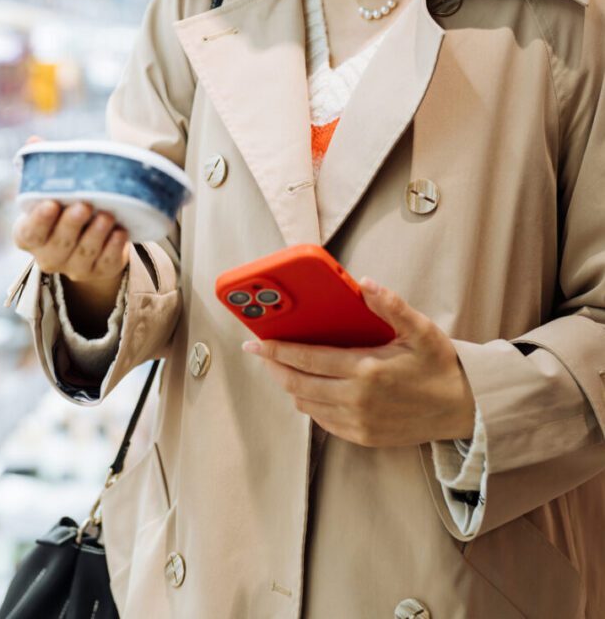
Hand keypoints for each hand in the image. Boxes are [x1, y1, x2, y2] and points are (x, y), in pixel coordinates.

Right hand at [12, 135, 131, 285]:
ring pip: (83, 254)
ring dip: (95, 235)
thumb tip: (33, 142)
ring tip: (106, 216)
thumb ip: (42, 169)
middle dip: (71, 225)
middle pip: (57, 245)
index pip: (29, 233)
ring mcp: (73, 267)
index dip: (39, 221)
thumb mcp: (51, 190)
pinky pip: (106, 263)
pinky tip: (121, 232)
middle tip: (84, 205)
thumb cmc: (64, 207)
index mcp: (30, 235)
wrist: (87, 241)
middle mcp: (48, 256)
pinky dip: (114, 248)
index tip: (50, 203)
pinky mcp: (98, 271)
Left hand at [242, 277, 475, 446]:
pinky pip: (323, 421)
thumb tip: (365, 282)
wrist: (463, 409)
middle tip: (260, 353)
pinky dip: (309, 403)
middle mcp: (357, 400)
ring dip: (289, 386)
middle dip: (274, 367)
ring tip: (281, 367)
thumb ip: (391, 305)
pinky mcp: (363, 437)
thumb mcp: (421, 329)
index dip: (277, 350)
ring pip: (306, 405)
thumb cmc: (439, 365)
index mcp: (367, 370)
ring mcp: (359, 423)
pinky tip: (308, 389)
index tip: (256, 342)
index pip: (308, 359)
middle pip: (298, 384)